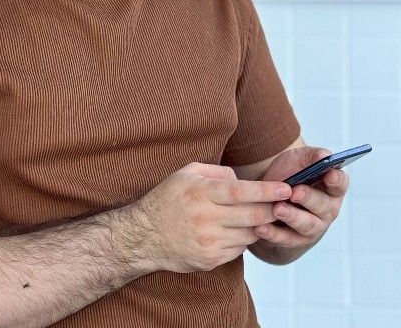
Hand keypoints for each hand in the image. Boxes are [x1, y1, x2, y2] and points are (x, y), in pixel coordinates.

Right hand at [128, 163, 291, 272]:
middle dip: (272, 209)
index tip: (286, 187)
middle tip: (284, 203)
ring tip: (256, 215)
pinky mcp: (210, 260)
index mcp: (200, 192)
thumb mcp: (186, 173)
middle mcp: (205, 217)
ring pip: (249, 234)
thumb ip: (216, 172)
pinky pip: (239, 249)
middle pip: (252, 215)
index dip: (267, 190)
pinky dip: (243, 239)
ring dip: (258, 225)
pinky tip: (234, 230)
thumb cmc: (168, 199)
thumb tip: (241, 180)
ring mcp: (208, 241)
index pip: (242, 191)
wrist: (144, 236)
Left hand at [254, 146, 348, 253]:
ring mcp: (312, 227)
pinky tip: (261, 227)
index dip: (336, 180)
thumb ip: (313, 155)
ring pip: (306, 225)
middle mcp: (326, 210)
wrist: (269, 194)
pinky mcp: (294, 240)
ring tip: (277, 208)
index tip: (329, 175)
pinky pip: (285, 239)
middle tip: (295, 192)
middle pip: (323, 206)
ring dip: (292, 217)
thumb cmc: (290, 173)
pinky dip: (273, 234)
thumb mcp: (299, 159)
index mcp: (331, 188)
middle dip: (309, 198)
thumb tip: (324, 157)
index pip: (340, 184)